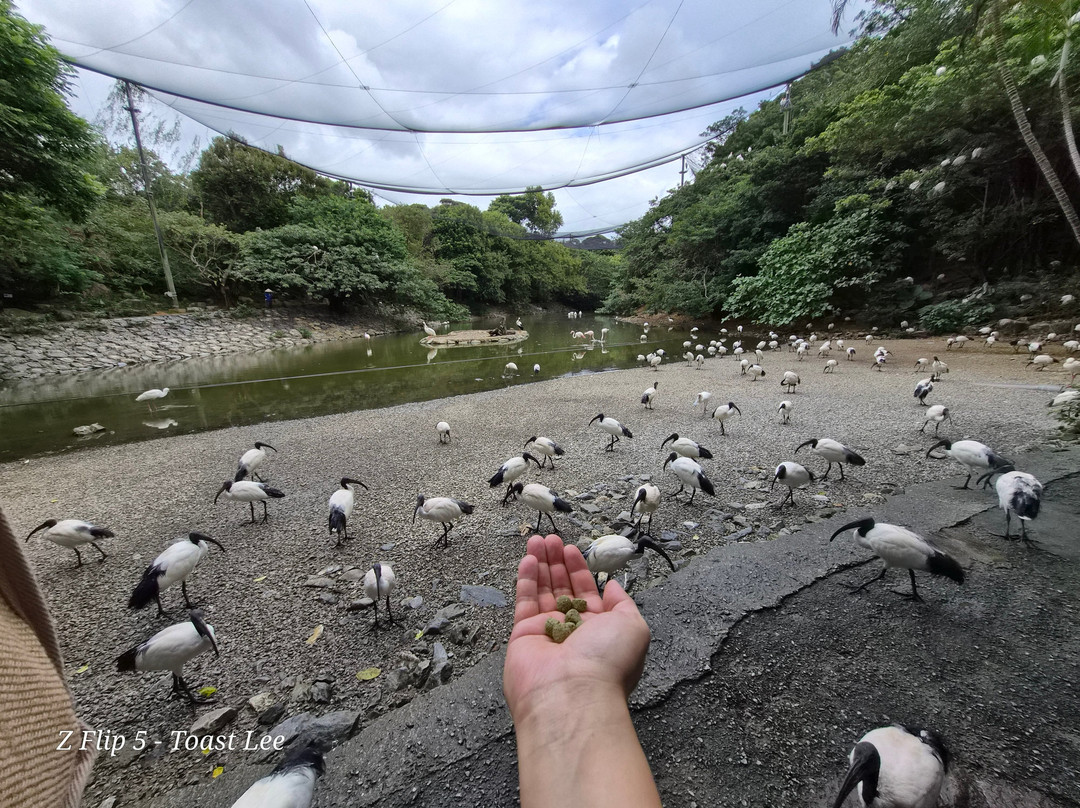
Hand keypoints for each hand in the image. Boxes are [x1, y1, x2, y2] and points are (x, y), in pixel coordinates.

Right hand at [503, 534, 650, 725]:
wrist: (572, 695)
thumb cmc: (608, 662)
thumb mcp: (634, 627)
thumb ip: (623, 604)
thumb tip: (613, 587)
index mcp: (600, 631)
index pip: (587, 593)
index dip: (580, 570)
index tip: (572, 549)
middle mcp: (573, 631)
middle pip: (562, 588)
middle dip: (557, 562)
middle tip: (552, 538)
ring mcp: (547, 632)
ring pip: (542, 591)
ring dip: (540, 564)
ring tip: (538, 539)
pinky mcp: (523, 635)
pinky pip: (524, 601)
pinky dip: (526, 579)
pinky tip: (528, 558)